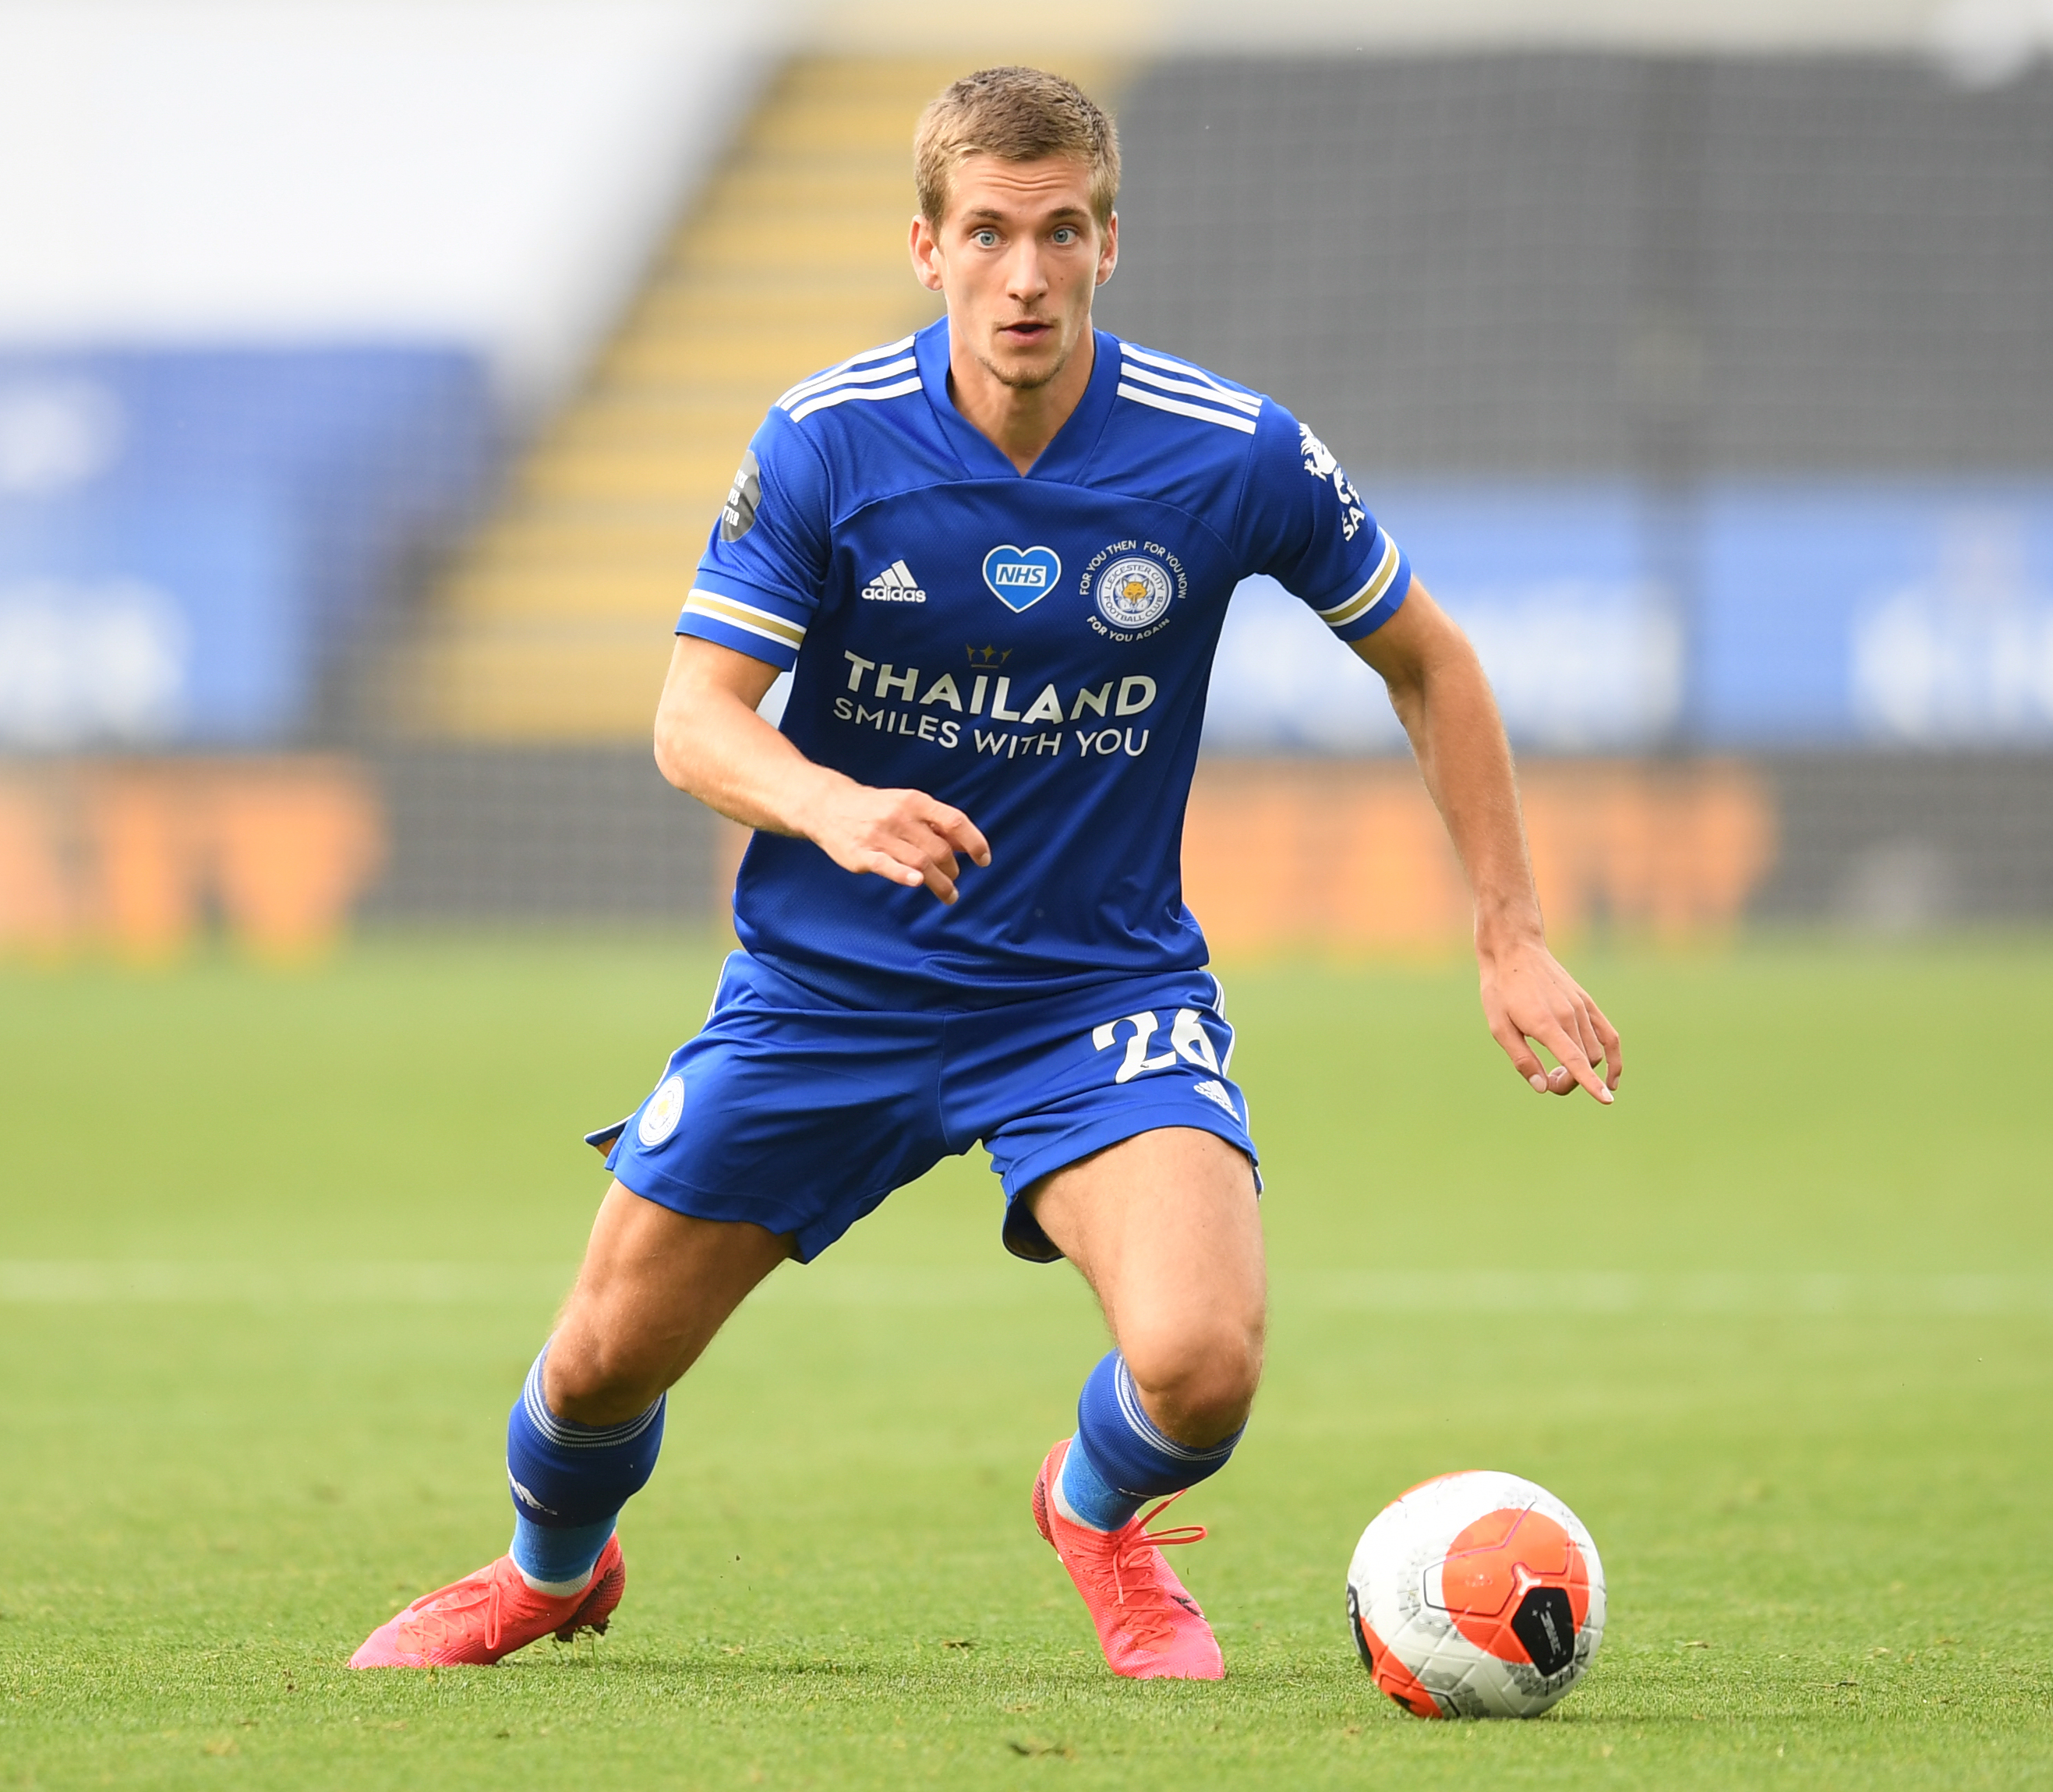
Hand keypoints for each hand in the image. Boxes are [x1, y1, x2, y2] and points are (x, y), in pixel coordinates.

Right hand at [797, 775, 990, 904]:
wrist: (828, 805)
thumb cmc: (876, 808)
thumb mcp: (908, 805)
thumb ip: (937, 824)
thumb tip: (968, 844)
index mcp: (915, 802)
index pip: (954, 821)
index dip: (974, 842)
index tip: (984, 860)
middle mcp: (900, 817)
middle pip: (939, 849)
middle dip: (953, 870)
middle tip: (954, 881)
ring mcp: (879, 836)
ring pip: (919, 862)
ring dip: (939, 883)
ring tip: (949, 895)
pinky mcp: (861, 854)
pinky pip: (886, 865)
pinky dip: (903, 874)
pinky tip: (917, 883)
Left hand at [1478, 936, 1621, 1104]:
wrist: (1515, 950)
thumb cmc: (1501, 990)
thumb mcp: (1499, 1027)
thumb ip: (1522, 1059)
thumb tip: (1542, 1087)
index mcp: (1545, 1023)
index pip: (1575, 1060)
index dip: (1590, 1083)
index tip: (1606, 1101)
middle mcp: (1569, 1015)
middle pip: (1585, 1062)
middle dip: (1571, 1081)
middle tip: (1549, 1082)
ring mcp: (1581, 1008)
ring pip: (1596, 1052)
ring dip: (1584, 1071)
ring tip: (1558, 1074)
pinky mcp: (1586, 1003)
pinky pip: (1608, 1034)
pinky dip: (1613, 1056)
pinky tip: (1611, 1076)